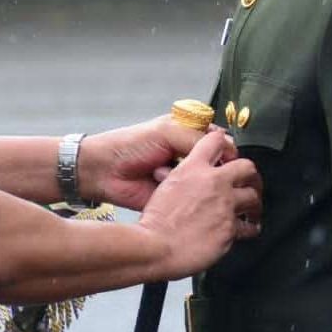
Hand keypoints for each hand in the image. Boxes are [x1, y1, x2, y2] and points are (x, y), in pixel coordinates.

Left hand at [77, 114, 238, 210]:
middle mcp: (191, 154)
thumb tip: (228, 151)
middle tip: (195, 168)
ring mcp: (185, 177)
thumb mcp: (166, 132)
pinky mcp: (178, 197)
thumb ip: (198, 139)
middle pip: (218, 163)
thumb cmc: (131, 145)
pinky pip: (193, 199)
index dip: (224, 150)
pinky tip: (168, 187)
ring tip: (171, 175)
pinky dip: (186, 195)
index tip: (220, 157)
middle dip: (212, 168)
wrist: (104, 171)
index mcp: (190, 132)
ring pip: (207, 182)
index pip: (221, 140)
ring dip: (196, 181)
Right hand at [136, 130, 261, 279]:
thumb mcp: (166, 185)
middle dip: (250, 176)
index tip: (229, 156)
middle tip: (249, 183)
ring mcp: (225, 205)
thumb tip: (189, 176)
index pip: (217, 140)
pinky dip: (250, 228)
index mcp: (194, 168)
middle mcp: (214, 183)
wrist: (156, 246)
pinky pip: (249, 227)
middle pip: (247, 167)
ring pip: (253, 197)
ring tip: (251, 209)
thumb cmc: (155, 221)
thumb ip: (183, 176)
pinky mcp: (230, 229)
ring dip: (253, 203)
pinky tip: (248, 229)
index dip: (225, 146)